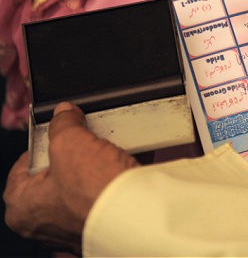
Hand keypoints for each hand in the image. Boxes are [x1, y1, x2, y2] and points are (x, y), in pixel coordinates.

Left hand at [3, 102, 137, 252]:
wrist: (135, 212)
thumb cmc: (92, 190)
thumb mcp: (69, 140)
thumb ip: (63, 123)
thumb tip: (65, 113)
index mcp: (22, 207)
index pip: (26, 164)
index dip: (46, 142)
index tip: (62, 130)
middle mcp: (44, 223)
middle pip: (59, 172)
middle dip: (78, 153)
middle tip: (90, 140)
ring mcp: (75, 225)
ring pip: (85, 183)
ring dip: (100, 164)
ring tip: (112, 150)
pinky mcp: (103, 224)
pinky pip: (106, 193)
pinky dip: (115, 177)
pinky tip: (126, 162)